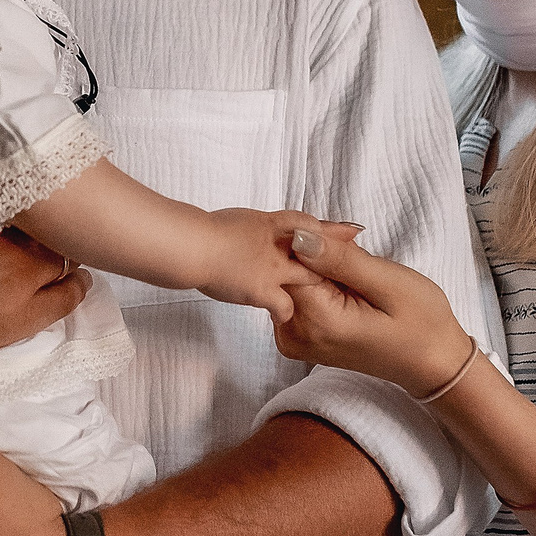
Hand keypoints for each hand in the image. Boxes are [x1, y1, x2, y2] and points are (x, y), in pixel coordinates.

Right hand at [0, 24, 88, 378]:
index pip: (47, 177)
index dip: (48, 168)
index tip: (41, 157)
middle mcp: (18, 252)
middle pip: (64, 222)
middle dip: (57, 207)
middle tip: (45, 192)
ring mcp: (16, 298)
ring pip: (68, 264)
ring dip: (61, 245)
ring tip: (49, 228)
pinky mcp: (3, 332)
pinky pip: (58, 307)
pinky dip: (64, 288)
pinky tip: (60, 273)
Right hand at [193, 208, 325, 322]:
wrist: (192, 245)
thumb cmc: (204, 229)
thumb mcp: (233, 220)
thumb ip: (251, 228)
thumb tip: (251, 233)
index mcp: (269, 223)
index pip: (305, 222)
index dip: (323, 229)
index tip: (343, 232)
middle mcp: (277, 244)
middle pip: (315, 248)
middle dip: (327, 256)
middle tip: (336, 264)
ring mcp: (273, 268)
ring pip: (307, 276)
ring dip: (312, 282)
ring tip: (318, 292)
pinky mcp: (262, 290)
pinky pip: (284, 306)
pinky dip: (284, 312)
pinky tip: (283, 316)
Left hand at [275, 222, 474, 398]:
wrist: (432, 363)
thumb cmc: (421, 324)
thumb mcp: (388, 283)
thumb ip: (340, 259)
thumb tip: (299, 237)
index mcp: (314, 322)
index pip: (287, 261)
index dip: (313, 238)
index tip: (347, 236)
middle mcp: (294, 334)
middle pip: (284, 269)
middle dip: (316, 248)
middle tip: (354, 244)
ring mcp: (294, 338)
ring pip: (291, 277)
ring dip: (320, 261)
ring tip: (356, 264)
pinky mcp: (300, 335)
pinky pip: (299, 292)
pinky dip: (320, 278)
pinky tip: (347, 280)